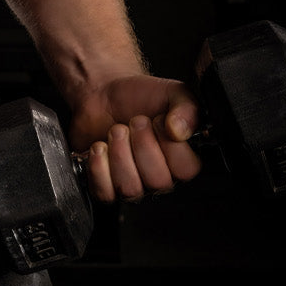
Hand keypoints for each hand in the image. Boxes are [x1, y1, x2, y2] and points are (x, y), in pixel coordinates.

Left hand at [68, 74, 201, 202]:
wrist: (103, 94)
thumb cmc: (139, 96)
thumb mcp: (173, 92)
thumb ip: (187, 108)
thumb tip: (180, 131)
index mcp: (181, 158)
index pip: (186, 170)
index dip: (170, 144)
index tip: (158, 120)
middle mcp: (159, 175)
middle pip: (158, 181)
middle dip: (141, 144)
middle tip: (135, 121)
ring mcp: (133, 183)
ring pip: (130, 188)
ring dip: (119, 153)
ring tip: (117, 131)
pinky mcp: (106, 185)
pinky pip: (105, 192)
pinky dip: (98, 167)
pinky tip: (100, 147)